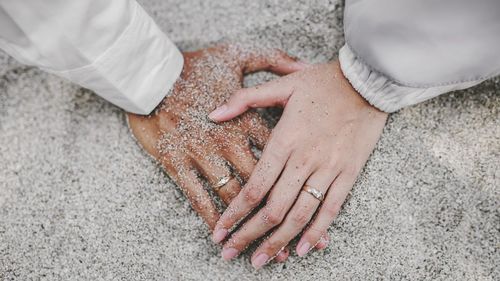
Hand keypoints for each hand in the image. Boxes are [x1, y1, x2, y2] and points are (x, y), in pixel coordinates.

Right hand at [126, 45, 305, 229]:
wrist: (152, 74)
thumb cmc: (197, 66)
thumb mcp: (238, 55)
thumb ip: (273, 61)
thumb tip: (303, 65)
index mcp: (248, 120)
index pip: (280, 157)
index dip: (299, 182)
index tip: (314, 202)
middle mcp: (230, 141)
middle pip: (262, 184)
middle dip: (278, 215)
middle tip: (292, 243)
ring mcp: (203, 154)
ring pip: (232, 195)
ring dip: (247, 224)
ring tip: (261, 250)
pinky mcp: (177, 162)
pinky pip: (196, 195)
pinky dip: (209, 217)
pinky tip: (219, 234)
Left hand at [209, 60, 387, 268]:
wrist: (368, 81)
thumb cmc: (322, 82)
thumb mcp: (281, 83)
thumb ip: (244, 99)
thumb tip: (212, 115)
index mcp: (284, 140)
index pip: (253, 187)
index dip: (233, 214)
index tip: (219, 232)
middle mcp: (304, 160)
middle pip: (272, 209)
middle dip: (248, 236)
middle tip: (230, 255)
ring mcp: (328, 170)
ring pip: (300, 216)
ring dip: (278, 242)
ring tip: (260, 261)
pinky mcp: (349, 174)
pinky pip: (331, 210)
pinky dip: (316, 233)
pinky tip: (301, 250)